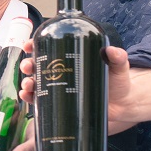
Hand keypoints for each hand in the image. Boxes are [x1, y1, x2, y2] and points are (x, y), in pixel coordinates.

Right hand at [18, 41, 135, 133]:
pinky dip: (31, 99)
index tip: (29, 45)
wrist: (123, 107)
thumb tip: (111, 51)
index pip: (49, 48)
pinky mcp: (61, 105)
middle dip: (28, 64)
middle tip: (29, 67)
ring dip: (27, 83)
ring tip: (29, 85)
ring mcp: (60, 89)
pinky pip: (41, 101)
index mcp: (71, 58)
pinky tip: (28, 97)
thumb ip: (118, 58)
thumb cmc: (119, 83)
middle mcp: (62, 72)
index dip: (35, 44)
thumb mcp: (118, 67)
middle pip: (38, 65)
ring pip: (36, 83)